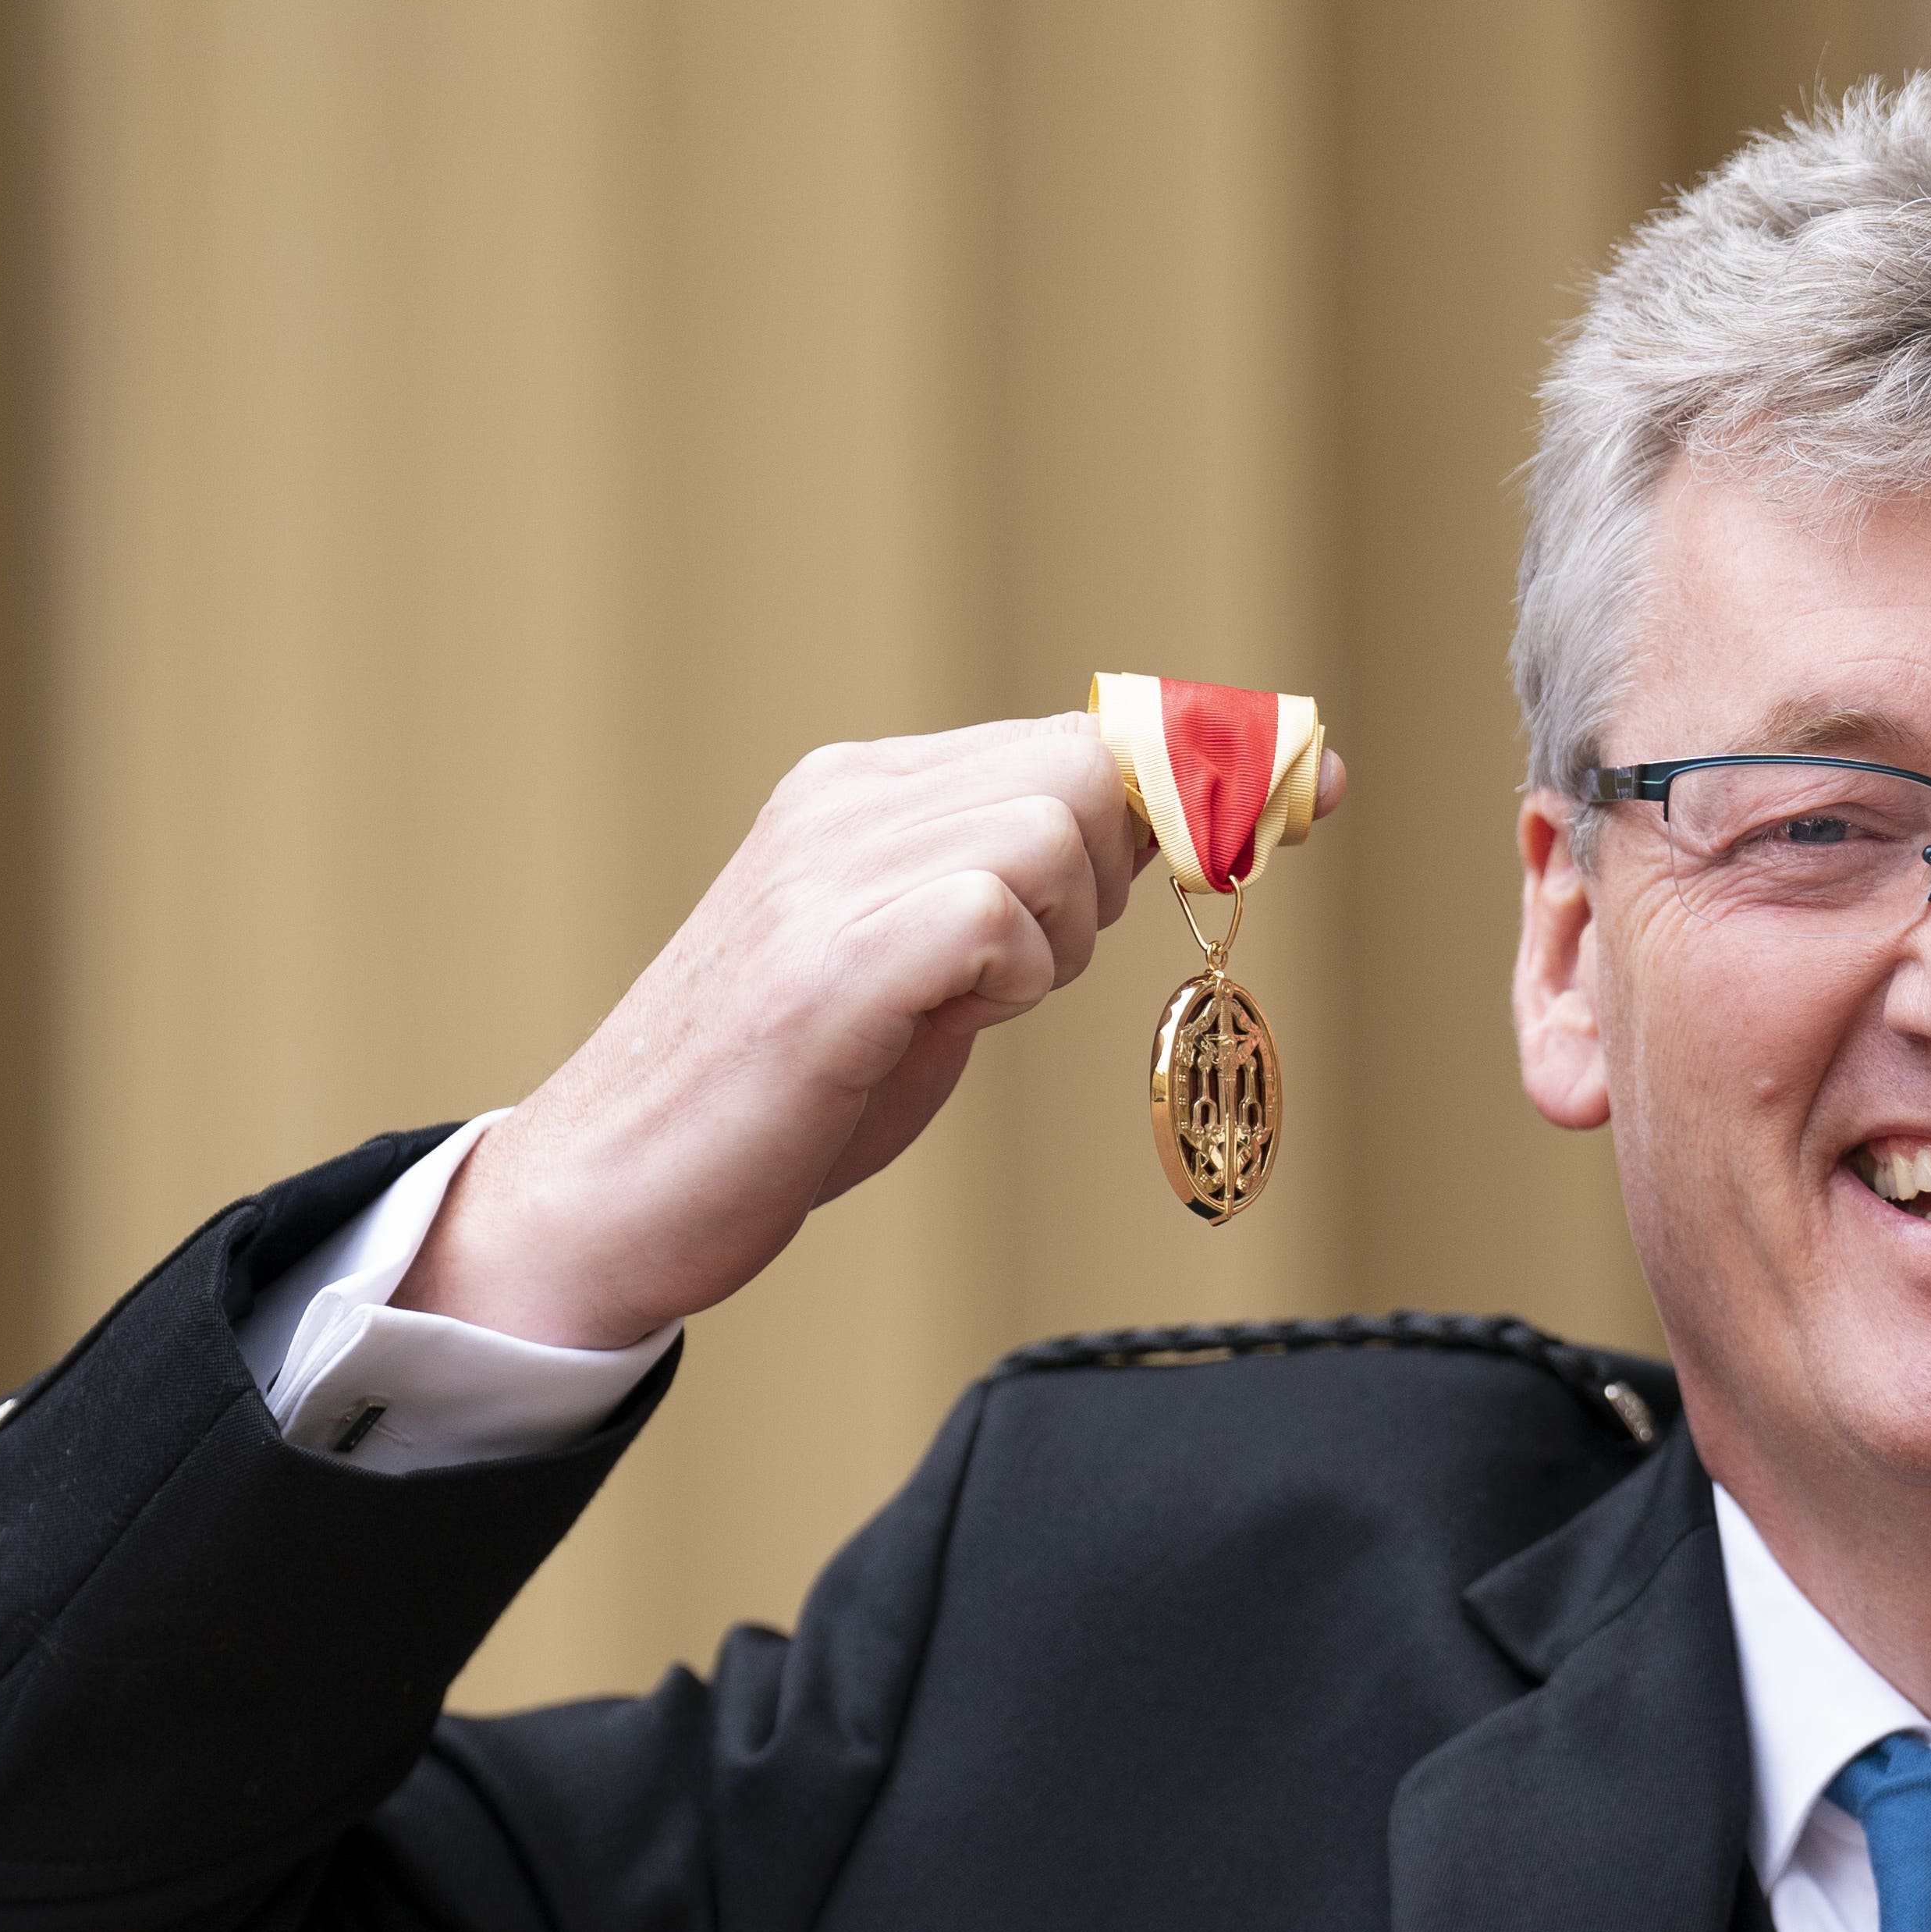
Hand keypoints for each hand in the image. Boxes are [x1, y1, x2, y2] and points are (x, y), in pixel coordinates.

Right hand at [396, 713, 1341, 1346]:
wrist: (606, 1195)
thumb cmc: (777, 1097)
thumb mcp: (926, 973)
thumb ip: (1026, 899)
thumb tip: (1170, 841)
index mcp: (863, 792)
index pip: (1081, 736)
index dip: (1210, 770)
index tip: (1324, 784)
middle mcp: (846, 803)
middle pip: (1081, 771)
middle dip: (1116, 878)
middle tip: (1028, 981)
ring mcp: (829, 873)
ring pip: (1048, 829)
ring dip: (1056, 937)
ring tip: (964, 1009)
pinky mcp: (827, 962)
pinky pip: (994, 913)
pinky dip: (1008, 975)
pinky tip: (936, 1021)